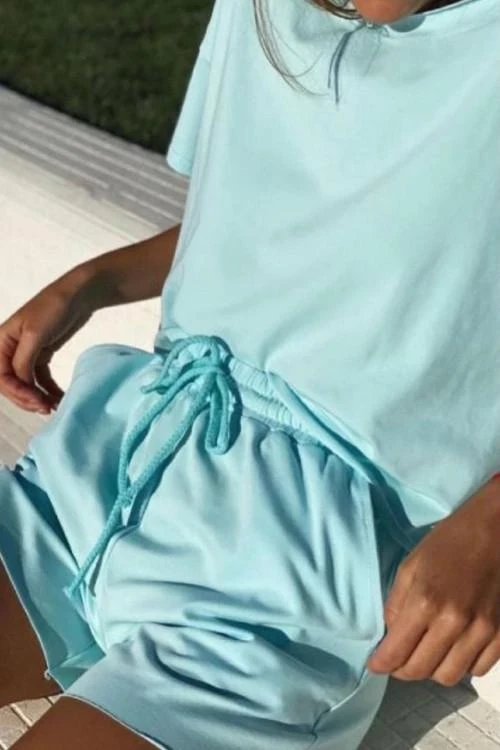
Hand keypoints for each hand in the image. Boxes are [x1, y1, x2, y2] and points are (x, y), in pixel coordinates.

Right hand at [0, 268, 95, 413]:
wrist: (80, 294)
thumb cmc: (54, 308)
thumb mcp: (35, 334)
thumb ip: (24, 361)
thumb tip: (21, 384)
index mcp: (1, 341)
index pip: (1, 376)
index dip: (17, 392)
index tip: (36, 400)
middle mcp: (9, 349)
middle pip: (12, 383)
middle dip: (27, 398)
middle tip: (46, 408)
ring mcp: (26, 352)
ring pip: (26, 383)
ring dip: (37, 397)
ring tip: (53, 407)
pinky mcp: (42, 354)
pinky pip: (40, 378)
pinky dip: (48, 389)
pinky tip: (58, 398)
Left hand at [367, 477, 499, 684]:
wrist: (494, 530)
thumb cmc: (447, 542)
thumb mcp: (410, 565)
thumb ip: (395, 604)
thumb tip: (389, 637)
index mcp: (425, 601)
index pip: (396, 652)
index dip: (380, 664)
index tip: (374, 664)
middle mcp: (454, 622)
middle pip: (421, 671)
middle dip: (402, 669)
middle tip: (397, 658)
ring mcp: (482, 631)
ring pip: (449, 676)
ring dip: (432, 669)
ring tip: (426, 652)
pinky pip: (477, 669)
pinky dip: (461, 664)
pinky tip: (454, 647)